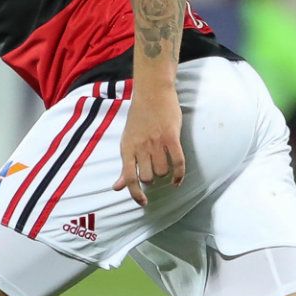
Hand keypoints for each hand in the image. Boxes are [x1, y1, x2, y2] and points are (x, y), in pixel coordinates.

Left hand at [112, 86, 184, 207]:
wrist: (152, 92)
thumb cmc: (139, 117)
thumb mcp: (127, 141)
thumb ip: (125, 166)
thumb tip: (117, 188)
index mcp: (127, 148)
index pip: (129, 178)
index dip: (135, 194)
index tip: (143, 202)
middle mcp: (141, 147)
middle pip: (148, 177)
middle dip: (152, 179)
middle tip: (153, 169)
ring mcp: (156, 142)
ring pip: (162, 171)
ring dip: (164, 173)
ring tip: (164, 164)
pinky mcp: (172, 137)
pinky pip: (178, 162)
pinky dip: (179, 174)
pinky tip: (177, 179)